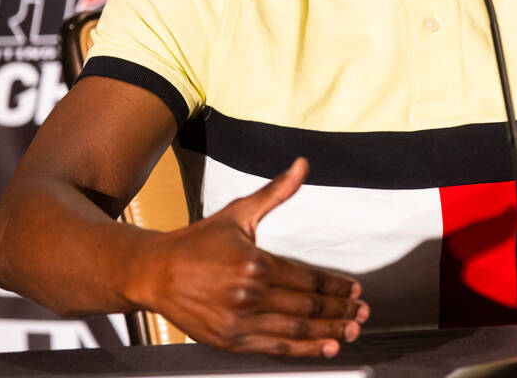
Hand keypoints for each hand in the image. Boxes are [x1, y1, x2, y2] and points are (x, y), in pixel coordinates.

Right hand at [129, 157, 368, 354]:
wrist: (154, 273)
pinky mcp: (230, 341)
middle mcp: (248, 295)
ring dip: (329, 331)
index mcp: (254, 263)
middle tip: (362, 311)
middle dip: (340, 310)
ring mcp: (239, 321)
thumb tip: (302, 166)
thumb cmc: (197, 243)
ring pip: (296, 330)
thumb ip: (275, 193)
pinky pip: (275, 348)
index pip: (308, 279)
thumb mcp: (238, 213)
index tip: (355, 288)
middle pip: (307, 307)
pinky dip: (304, 350)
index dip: (336, 286)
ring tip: (352, 330)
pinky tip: (325, 347)